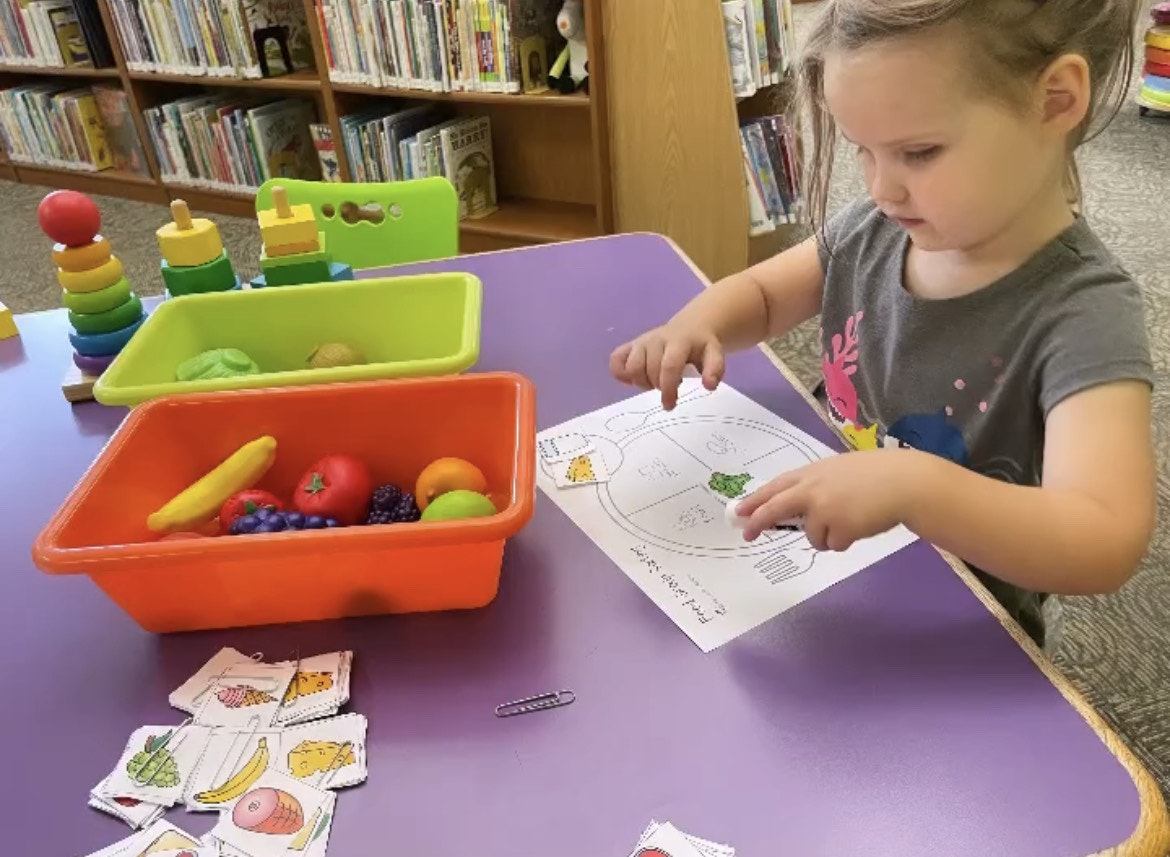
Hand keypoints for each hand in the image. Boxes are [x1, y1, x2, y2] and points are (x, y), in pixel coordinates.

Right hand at [609, 323, 724, 408]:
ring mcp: (641, 341)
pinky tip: (635, 379)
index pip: (668, 366)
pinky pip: (616, 360)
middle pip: (648, 369)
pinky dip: (621, 373)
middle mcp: (656, 339)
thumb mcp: (714, 354)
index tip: (670, 406)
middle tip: (668, 388)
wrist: (691, 327)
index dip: (668, 389)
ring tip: (653, 382)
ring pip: (630, 367)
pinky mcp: (630, 345)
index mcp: (678, 341)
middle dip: (657, 386)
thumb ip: (715, 369)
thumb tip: (709, 386)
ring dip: (640, 382)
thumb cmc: (701, 346)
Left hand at [734, 449, 923, 550]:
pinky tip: (861, 525)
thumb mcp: (838, 472)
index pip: (774, 487)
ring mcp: (823, 510)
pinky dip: (845, 541)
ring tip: (852, 519)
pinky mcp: (838, 528)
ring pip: (812, 536)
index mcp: (811, 474)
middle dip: (758, 522)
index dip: (755, 500)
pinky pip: (833, 545)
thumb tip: (793, 508)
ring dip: (827, 535)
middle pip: (775, 509)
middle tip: (747, 534)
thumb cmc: (876, 475)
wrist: (904, 482)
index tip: (738, 511)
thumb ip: (815, 486)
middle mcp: (812, 490)